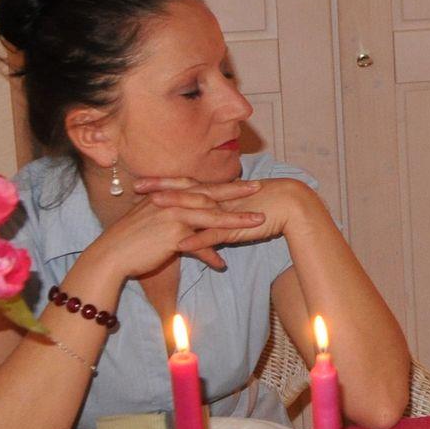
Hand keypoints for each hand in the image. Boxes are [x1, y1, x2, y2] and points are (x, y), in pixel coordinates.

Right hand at [79, 179, 266, 279]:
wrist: (109, 255)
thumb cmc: (130, 240)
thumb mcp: (152, 222)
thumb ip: (173, 219)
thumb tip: (189, 226)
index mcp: (166, 195)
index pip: (200, 185)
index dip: (223, 183)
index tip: (243, 180)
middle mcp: (170, 201)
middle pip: (210, 195)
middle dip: (237, 192)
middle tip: (261, 187)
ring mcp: (172, 217)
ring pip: (211, 216)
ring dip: (237, 220)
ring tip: (259, 222)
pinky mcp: (172, 236)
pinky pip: (198, 245)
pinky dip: (211, 254)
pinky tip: (223, 264)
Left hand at [133, 176, 316, 257]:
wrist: (293, 206)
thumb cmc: (268, 206)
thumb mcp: (238, 209)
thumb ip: (220, 216)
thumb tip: (206, 221)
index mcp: (219, 192)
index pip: (186, 184)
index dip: (163, 183)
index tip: (141, 183)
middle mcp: (220, 198)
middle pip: (185, 192)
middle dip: (160, 190)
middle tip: (136, 188)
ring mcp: (227, 212)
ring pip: (196, 210)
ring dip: (174, 210)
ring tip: (151, 210)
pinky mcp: (237, 227)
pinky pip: (215, 234)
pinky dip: (198, 240)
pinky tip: (181, 245)